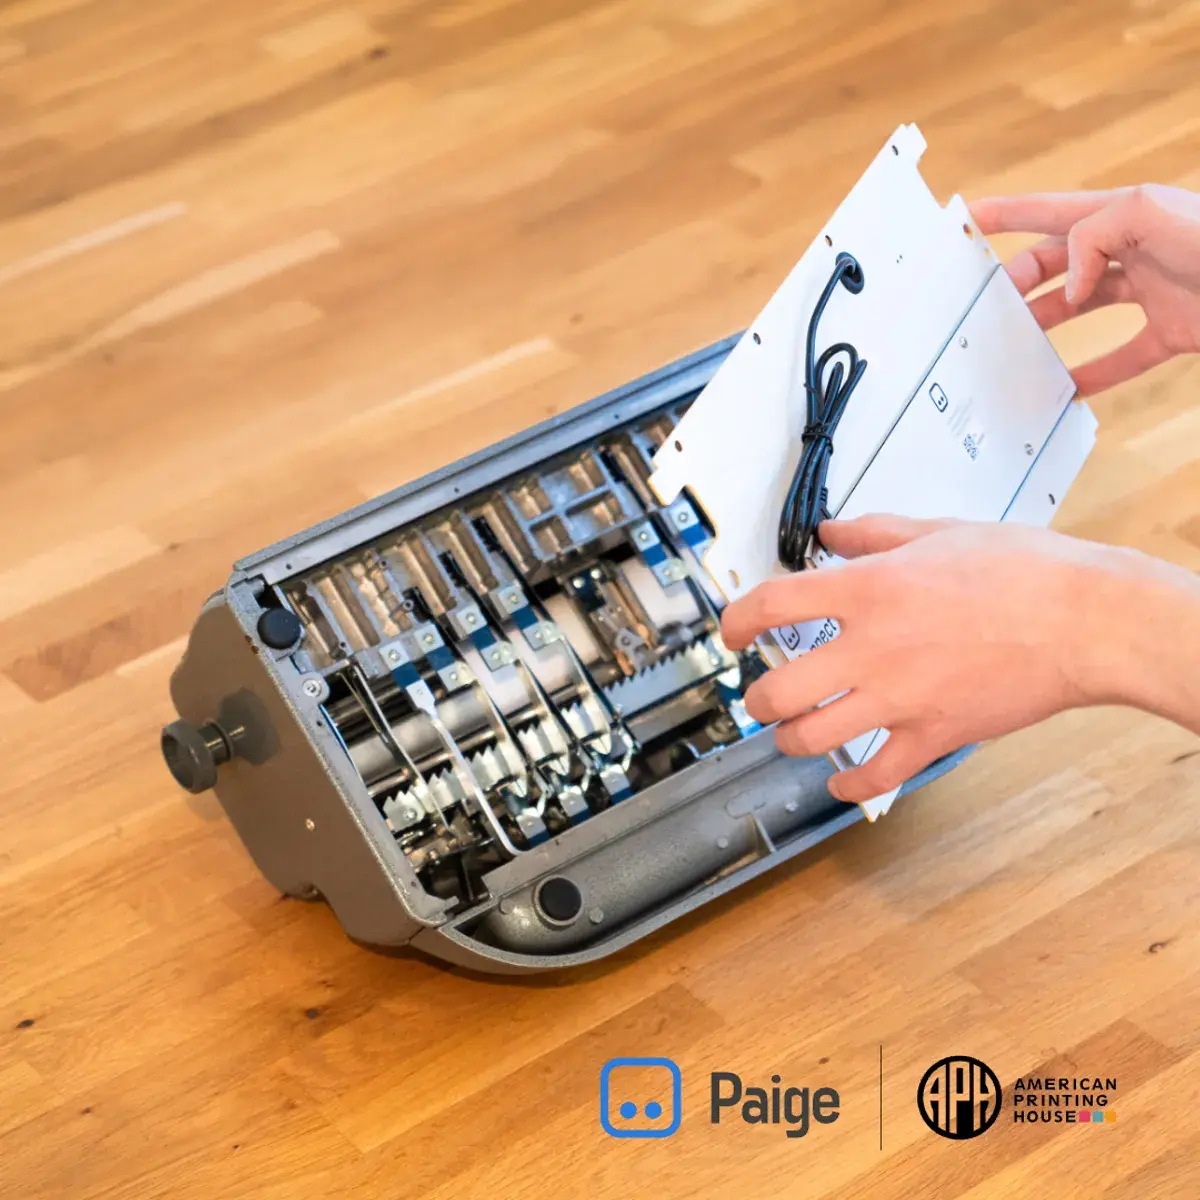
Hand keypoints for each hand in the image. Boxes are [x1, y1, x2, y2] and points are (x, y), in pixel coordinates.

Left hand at [720, 516, 1144, 803]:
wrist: (1088, 619)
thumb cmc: (1025, 571)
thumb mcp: (938, 531)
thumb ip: (873, 533)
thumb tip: (832, 531)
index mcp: (869, 590)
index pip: (772, 606)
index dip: (736, 622)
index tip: (733, 632)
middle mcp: (873, 647)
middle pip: (777, 689)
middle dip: (755, 697)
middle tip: (759, 693)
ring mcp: (900, 698)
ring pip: (812, 738)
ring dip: (790, 739)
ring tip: (792, 731)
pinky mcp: (934, 734)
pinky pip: (875, 777)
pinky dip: (850, 788)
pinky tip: (842, 783)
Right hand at [970, 185, 1199, 395]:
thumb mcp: (1150, 214)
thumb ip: (1094, 237)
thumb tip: (1070, 285)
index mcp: (1126, 213)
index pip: (1051, 211)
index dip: (1006, 214)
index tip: (966, 220)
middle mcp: (1135, 249)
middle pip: (1060, 262)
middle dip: (1019, 278)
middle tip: (987, 302)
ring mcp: (1155, 290)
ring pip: (1084, 307)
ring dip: (1047, 324)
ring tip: (1014, 344)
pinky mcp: (1175, 330)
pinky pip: (1124, 355)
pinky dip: (1095, 372)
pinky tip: (1068, 389)